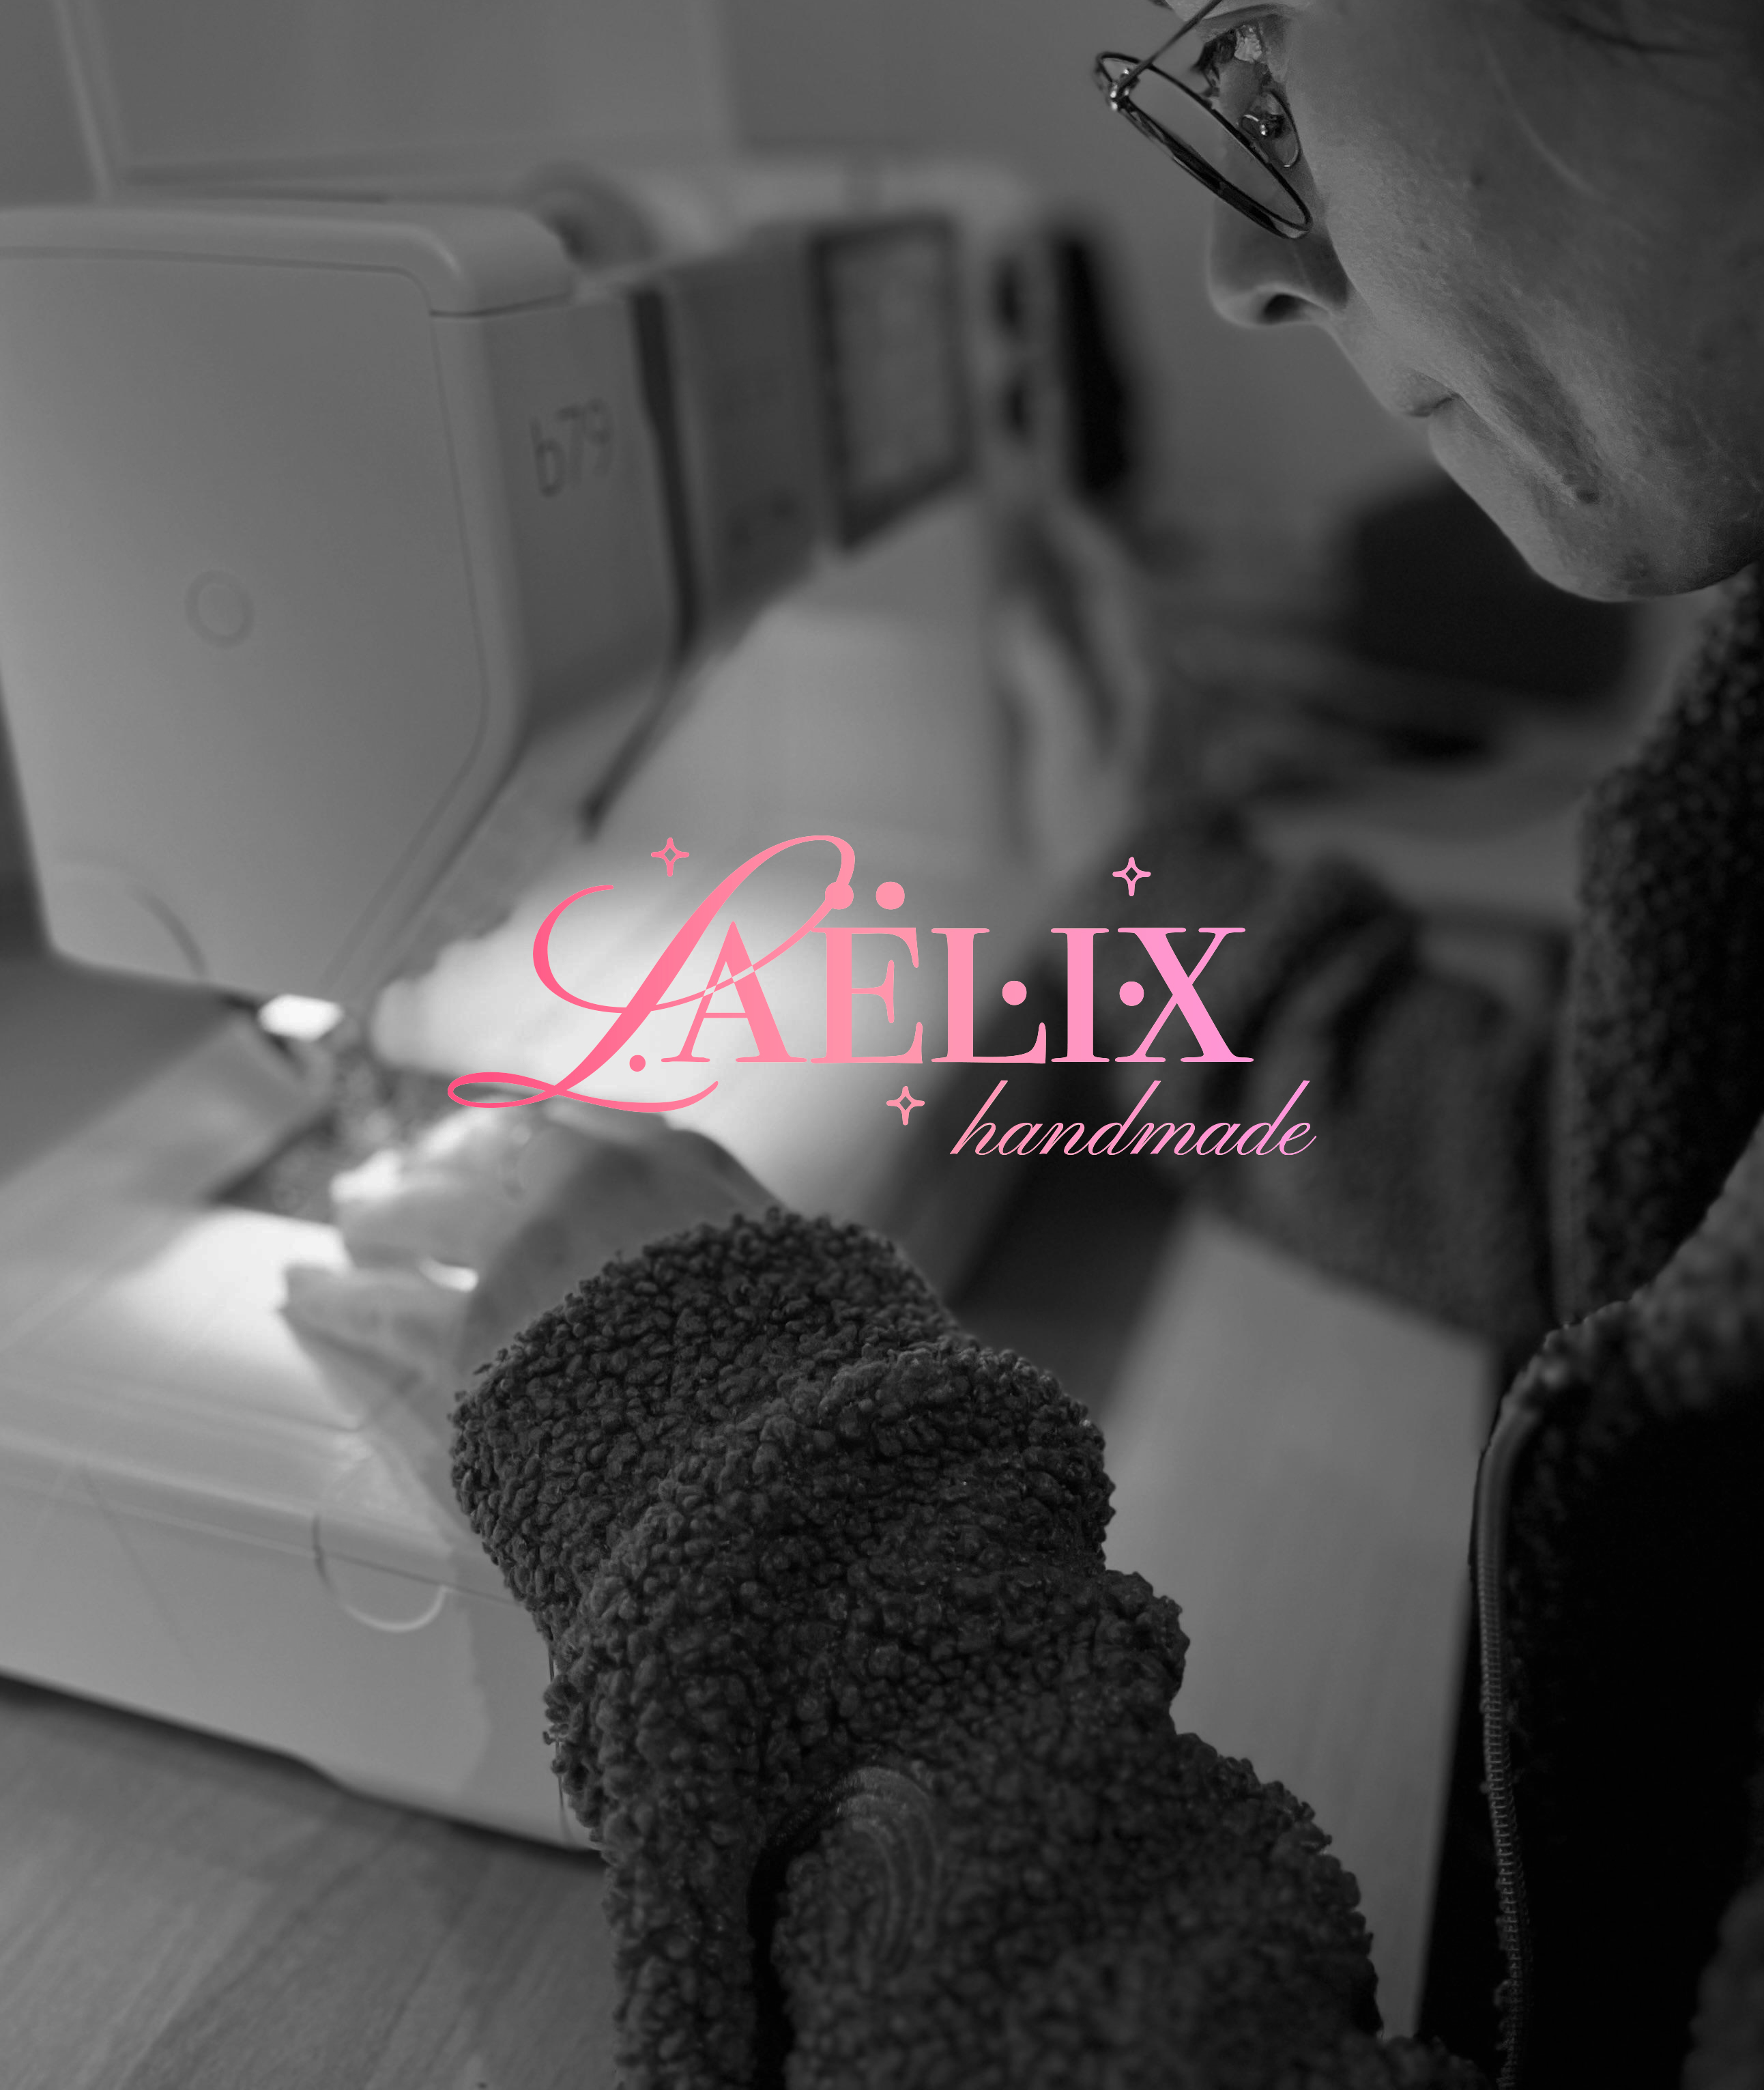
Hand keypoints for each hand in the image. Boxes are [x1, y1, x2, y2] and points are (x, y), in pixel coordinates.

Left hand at [281, 1106, 774, 1404]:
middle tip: (416, 1172)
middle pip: (498, 1149)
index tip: (509, 1133)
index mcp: (689, 1168)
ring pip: (430, 1210)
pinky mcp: (476, 1326)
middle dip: (450, 1161)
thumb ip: (774, 1260)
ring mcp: (532, 1247)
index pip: (593, 1119)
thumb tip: (800, 1267)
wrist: (771, 1435)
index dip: (539, 1129)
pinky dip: (342, 1295)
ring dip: (384, 1213)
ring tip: (350, 1222)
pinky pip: (389, 1301)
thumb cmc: (809, 1375)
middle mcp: (602, 1183)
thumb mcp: (820, 1288)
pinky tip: (307, 1293)